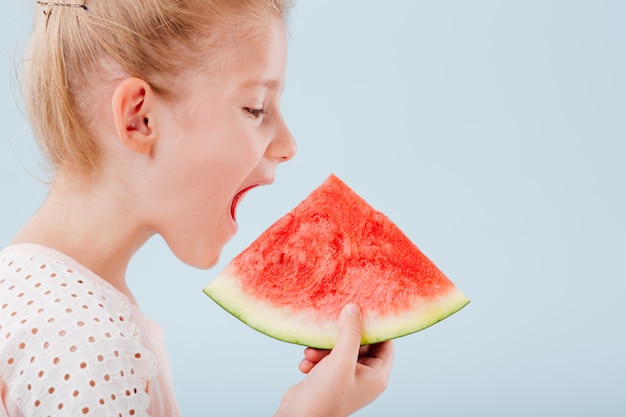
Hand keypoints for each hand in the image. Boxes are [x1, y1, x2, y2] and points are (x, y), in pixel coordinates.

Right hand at [274, 303, 394, 416]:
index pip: (385, 344)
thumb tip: (354, 308)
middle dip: (340, 338)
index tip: (359, 312)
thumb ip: (350, 333)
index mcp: (376, 377)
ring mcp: (346, 379)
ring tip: (311, 353)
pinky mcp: (329, 380)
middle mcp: (364, 378)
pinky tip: (305, 365)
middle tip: (328, 333)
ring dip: (323, 349)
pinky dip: (315, 359)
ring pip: (339, 351)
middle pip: (359, 345)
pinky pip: (326, 360)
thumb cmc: (325, 396)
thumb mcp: (340, 360)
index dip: (373, 328)